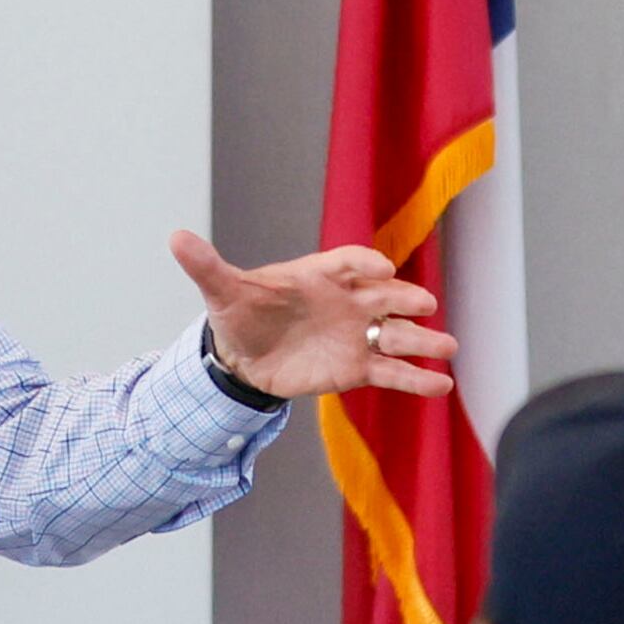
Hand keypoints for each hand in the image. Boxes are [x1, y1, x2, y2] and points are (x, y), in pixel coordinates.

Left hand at [169, 231, 455, 402]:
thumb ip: (206, 265)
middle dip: (404, 300)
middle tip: (424, 305)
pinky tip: (441, 386)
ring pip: (396, 335)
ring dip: (423, 341)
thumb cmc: (241, 314)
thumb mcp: (222, 290)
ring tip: (448, 348)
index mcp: (318, 275)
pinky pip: (392, 372)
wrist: (244, 356)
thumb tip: (174, 237)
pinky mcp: (357, 367)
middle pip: (383, 297)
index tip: (379, 271)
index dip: (364, 265)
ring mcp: (355, 334)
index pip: (348, 262)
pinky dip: (417, 379)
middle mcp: (346, 301)